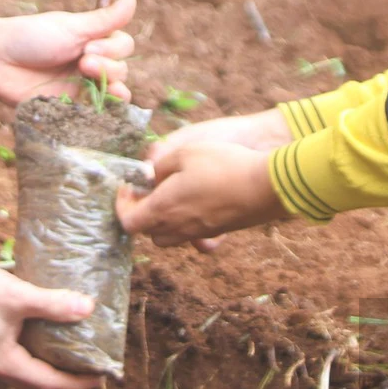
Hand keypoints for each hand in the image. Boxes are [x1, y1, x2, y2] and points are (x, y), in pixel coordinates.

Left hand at [0, 0, 135, 103]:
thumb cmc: (30, 37)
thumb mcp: (72, 26)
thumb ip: (107, 17)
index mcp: (92, 38)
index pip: (124, 45)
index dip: (113, 47)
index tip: (88, 45)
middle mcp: (91, 61)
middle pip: (123, 67)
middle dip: (108, 64)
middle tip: (82, 60)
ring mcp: (82, 85)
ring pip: (116, 89)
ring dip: (107, 83)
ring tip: (83, 75)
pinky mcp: (72, 106)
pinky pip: (98, 111)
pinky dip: (103, 107)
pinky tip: (100, 103)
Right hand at [0, 237, 102, 388]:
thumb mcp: (18, 297)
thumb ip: (53, 304)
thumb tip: (88, 309)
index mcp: (5, 365)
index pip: (50, 383)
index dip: (78, 383)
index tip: (100, 377)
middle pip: (38, 383)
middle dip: (66, 378)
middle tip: (90, 366)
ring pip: (26, 371)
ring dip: (49, 365)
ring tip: (72, 351)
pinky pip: (16, 357)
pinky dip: (35, 352)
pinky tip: (44, 333)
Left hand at [133, 109, 291, 250]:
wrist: (265, 186)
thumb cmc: (222, 164)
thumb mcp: (184, 152)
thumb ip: (159, 165)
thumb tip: (149, 176)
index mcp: (163, 208)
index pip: (128, 221)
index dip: (122, 205)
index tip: (128, 186)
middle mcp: (177, 227)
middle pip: (147, 231)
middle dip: (142, 211)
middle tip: (148, 189)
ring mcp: (198, 233)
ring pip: (169, 237)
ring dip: (163, 220)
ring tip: (171, 196)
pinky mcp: (217, 232)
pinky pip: (192, 236)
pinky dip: (187, 225)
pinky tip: (196, 205)